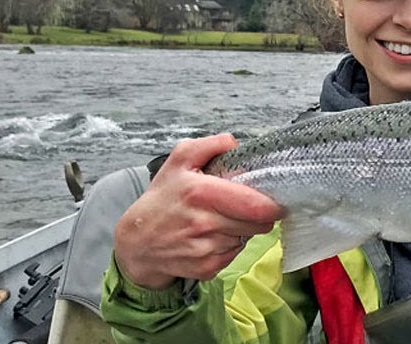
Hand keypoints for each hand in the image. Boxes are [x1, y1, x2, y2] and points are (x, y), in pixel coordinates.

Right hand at [112, 134, 283, 289]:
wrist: (136, 241)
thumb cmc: (162, 199)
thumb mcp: (179, 161)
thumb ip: (209, 145)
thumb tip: (233, 142)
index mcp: (201, 192)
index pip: (256, 205)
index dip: (272, 204)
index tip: (273, 199)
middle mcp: (204, 223)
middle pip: (259, 224)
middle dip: (259, 216)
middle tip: (244, 207)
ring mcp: (205, 249)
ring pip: (247, 238)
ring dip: (242, 230)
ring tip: (221, 220)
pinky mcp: (206, 268)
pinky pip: (234, 255)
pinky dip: (229, 246)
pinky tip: (212, 237)